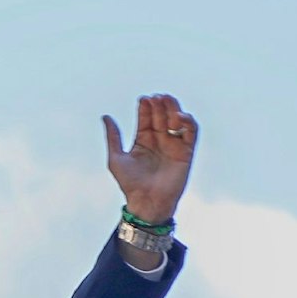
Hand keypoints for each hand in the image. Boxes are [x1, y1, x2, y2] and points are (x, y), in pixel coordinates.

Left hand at [103, 94, 196, 224]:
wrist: (147, 201)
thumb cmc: (130, 183)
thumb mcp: (116, 158)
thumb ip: (113, 137)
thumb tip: (105, 116)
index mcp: (143, 141)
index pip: (145, 119)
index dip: (145, 108)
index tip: (143, 99)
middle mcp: (159, 140)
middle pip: (161, 116)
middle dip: (160, 105)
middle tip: (157, 97)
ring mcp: (173, 145)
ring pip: (176, 121)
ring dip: (173, 109)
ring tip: (167, 101)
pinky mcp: (186, 152)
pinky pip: (190, 133)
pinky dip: (187, 122)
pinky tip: (178, 117)